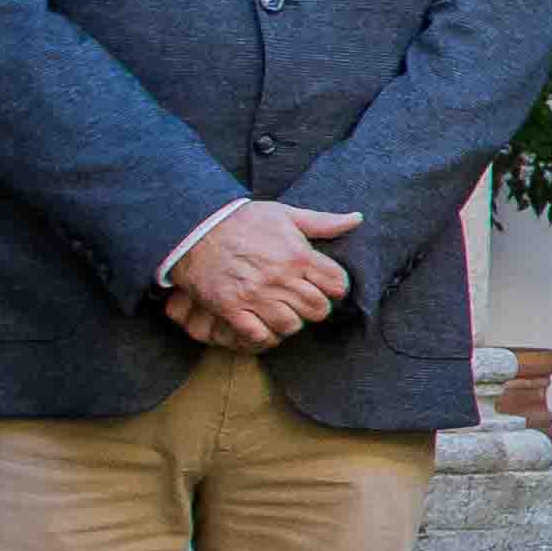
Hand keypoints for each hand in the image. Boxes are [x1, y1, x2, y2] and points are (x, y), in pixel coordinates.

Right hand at [162, 198, 357, 350]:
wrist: (195, 228)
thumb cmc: (242, 220)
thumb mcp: (284, 214)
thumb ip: (322, 222)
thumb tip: (356, 218)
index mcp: (298, 255)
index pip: (336, 283)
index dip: (336, 288)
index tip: (328, 287)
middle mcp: (280, 277)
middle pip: (317, 308)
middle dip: (317, 308)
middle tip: (307, 303)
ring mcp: (255, 295)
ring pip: (291, 325)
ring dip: (292, 322)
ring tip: (285, 313)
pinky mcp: (231, 308)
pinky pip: (258, 335)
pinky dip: (265, 336)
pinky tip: (263, 326)